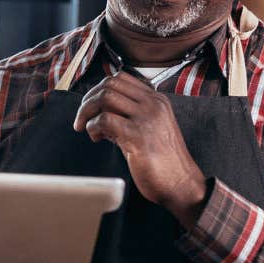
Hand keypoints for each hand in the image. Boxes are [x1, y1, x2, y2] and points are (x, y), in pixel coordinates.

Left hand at [74, 70, 209, 217]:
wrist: (181, 183)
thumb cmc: (162, 162)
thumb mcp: (148, 130)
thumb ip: (127, 117)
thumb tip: (98, 113)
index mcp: (156, 100)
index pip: (121, 79)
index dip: (99, 90)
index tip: (91, 107)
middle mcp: (153, 105)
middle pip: (110, 84)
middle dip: (89, 100)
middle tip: (82, 119)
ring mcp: (146, 118)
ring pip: (105, 97)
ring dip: (87, 112)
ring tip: (86, 129)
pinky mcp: (138, 136)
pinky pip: (105, 119)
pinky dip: (93, 127)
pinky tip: (96, 138)